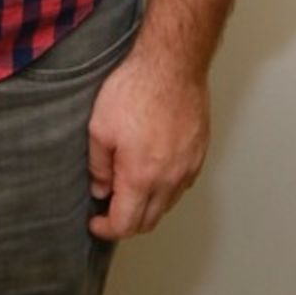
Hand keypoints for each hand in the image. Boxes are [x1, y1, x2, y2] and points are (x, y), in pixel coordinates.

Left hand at [86, 43, 209, 239]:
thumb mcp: (99, 127)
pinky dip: (165, 188)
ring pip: (167, 204)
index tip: (96, 223)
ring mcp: (188, 168)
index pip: (126, 223)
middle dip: (126, 222)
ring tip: (129, 188)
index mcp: (141, 177)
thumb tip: (100, 189)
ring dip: (147, 206)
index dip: (107, 229)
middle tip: (109, 208)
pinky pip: (182, 184)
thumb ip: (98, 165)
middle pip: (149, 221)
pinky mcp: (199, 153)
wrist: (172, 65)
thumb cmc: (134, 90)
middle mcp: (169, 180)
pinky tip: (152, 171)